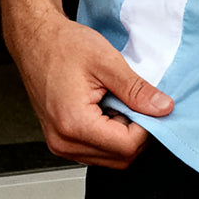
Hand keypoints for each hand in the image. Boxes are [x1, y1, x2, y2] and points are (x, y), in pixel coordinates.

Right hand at [10, 12, 173, 167]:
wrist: (35, 40)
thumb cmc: (63, 45)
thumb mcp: (107, 61)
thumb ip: (137, 90)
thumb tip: (162, 108)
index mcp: (74, 124)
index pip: (126, 146)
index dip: (147, 127)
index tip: (149, 104)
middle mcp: (64, 142)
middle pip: (119, 158)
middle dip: (136, 133)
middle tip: (135, 101)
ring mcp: (60, 144)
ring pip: (108, 158)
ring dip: (122, 135)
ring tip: (117, 101)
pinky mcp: (61, 140)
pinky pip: (95, 150)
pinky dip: (108, 134)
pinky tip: (106, 108)